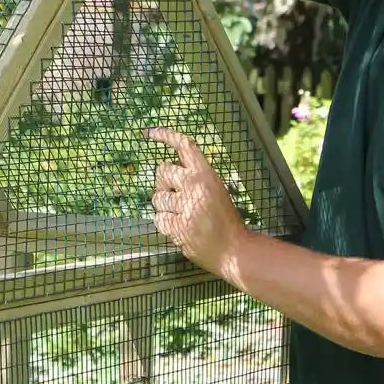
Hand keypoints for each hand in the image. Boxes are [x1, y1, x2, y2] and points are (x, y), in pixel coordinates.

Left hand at [144, 126, 248, 276]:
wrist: (234, 249)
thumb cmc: (224, 219)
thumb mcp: (215, 189)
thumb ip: (194, 177)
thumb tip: (165, 170)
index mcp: (206, 174)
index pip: (184, 146)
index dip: (165, 136)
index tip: (148, 133)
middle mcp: (195, 185)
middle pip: (162, 171)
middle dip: (164, 183)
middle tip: (175, 195)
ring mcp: (186, 206)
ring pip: (157, 197)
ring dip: (164, 206)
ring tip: (182, 215)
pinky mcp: (178, 226)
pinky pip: (158, 218)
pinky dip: (165, 224)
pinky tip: (180, 228)